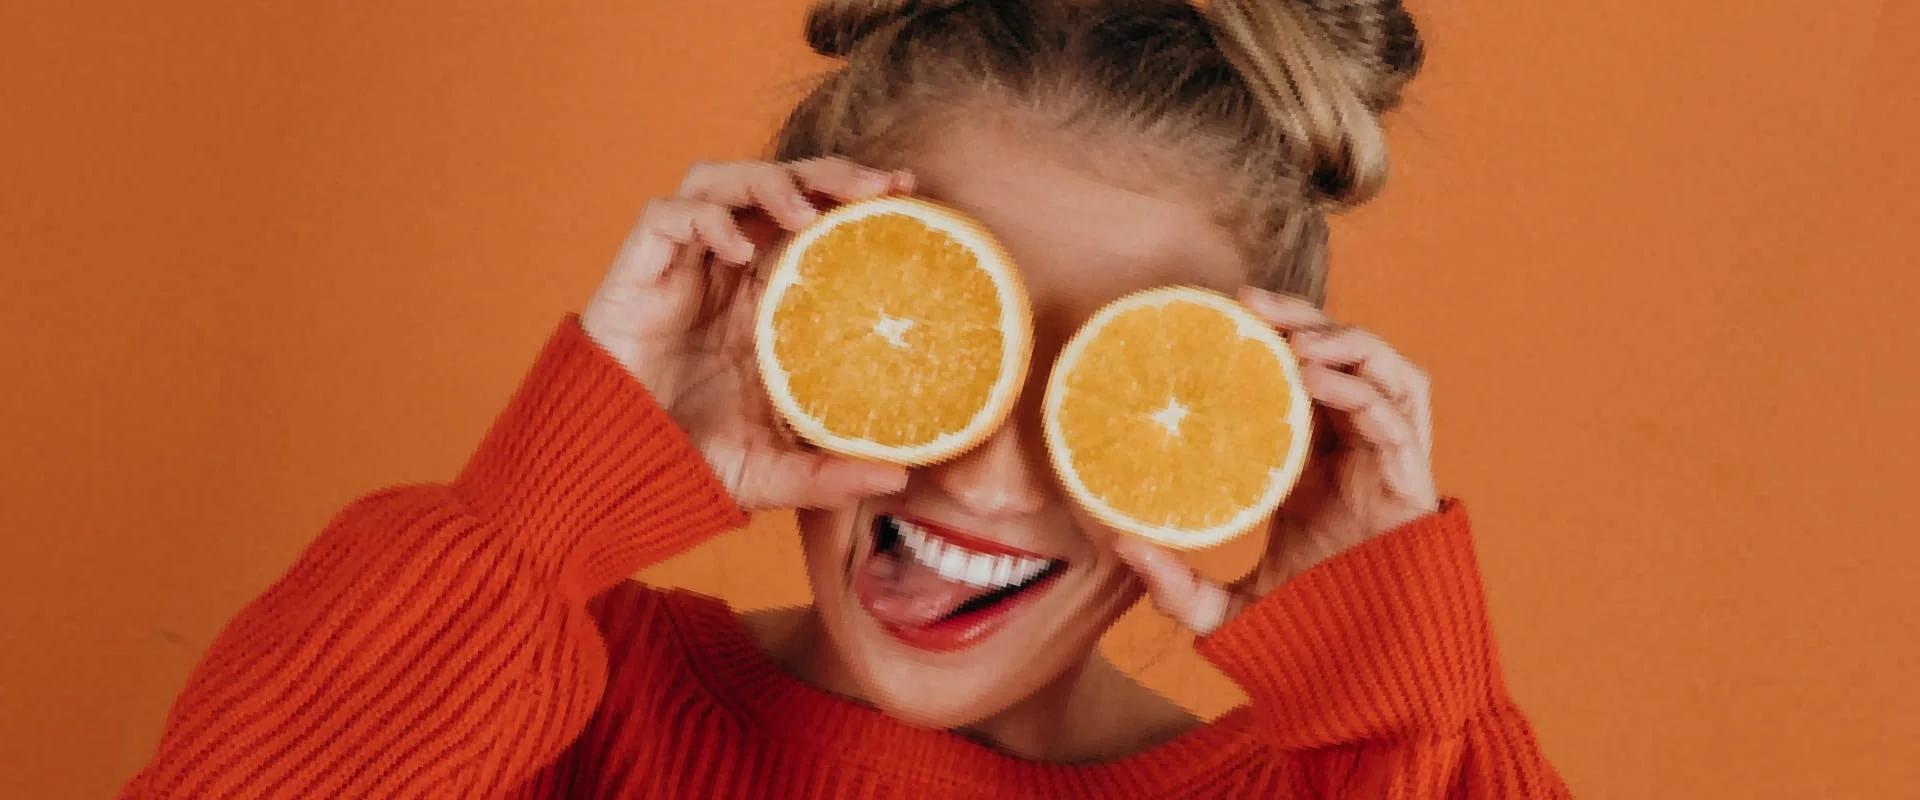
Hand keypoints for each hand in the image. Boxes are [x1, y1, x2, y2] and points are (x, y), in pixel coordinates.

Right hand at [580, 157, 915, 511]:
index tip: (908, 190)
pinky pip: (666, 217)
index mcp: (767, 297)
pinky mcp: (639, 271)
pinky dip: (705, 219)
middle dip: (827, 173)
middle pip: (778, 185)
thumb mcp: (775, 471)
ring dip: (767, 181)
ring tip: (806, 211)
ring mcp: (683, 265)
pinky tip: (739, 250)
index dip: (855, 196)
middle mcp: (727, 269)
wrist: (615, 472)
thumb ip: (831, 475)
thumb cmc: (691, 461)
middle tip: (879, 185)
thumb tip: (901, 479)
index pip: (815, 220)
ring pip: (722, 181)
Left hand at [1112, 286, 1440, 634]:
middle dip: (1303, 318)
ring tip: (1291, 334)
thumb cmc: (1305, 634)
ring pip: (1384, 370)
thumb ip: (1175, 583)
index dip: (1271, 339)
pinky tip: (1315, 377)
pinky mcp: (1413, 483)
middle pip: (1343, 357)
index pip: (1302, 377)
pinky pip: (1396, 416)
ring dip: (1342, 339)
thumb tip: (1118, 544)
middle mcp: (1356, 452)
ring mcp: (1389, 463)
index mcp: (1316, 464)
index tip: (1220, 313)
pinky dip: (1360, 387)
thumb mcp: (1225, 607)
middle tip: (1249, 301)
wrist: (1364, 677)